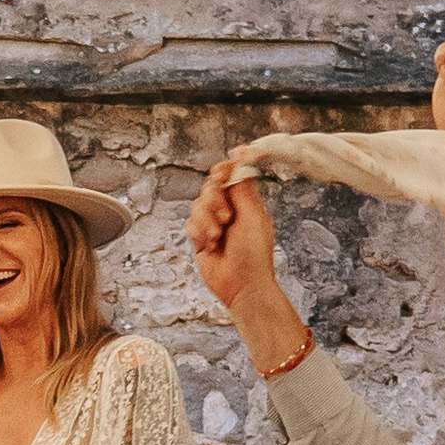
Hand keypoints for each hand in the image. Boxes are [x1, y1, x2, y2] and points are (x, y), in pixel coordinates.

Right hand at [187, 163, 279, 311]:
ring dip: (206, 219)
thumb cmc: (254, 255)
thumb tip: (243, 158)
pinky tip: (209, 244)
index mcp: (245, 202)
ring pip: (197, 204)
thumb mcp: (252, 216)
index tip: (223, 169)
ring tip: (218, 236)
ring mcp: (213, 223)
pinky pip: (190, 223)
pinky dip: (198, 232)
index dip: (225, 169)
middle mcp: (229, 210)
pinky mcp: (200, 238)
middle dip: (214, 199)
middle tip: (226, 216)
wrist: (242, 285)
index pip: (231, 175)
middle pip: (210, 187)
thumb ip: (243, 188)